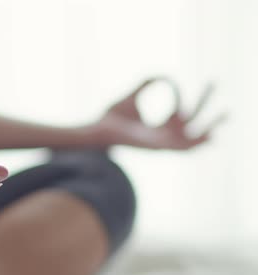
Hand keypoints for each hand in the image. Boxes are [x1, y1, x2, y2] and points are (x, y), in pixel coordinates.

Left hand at [97, 79, 225, 149]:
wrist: (99, 129)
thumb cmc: (111, 116)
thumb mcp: (132, 96)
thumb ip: (146, 84)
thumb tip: (162, 75)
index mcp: (160, 126)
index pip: (183, 111)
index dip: (193, 96)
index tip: (193, 82)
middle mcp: (164, 136)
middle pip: (193, 123)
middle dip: (208, 108)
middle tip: (222, 96)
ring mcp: (163, 143)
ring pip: (193, 139)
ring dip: (210, 127)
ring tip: (226, 113)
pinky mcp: (159, 149)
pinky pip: (183, 148)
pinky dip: (197, 143)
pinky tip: (210, 134)